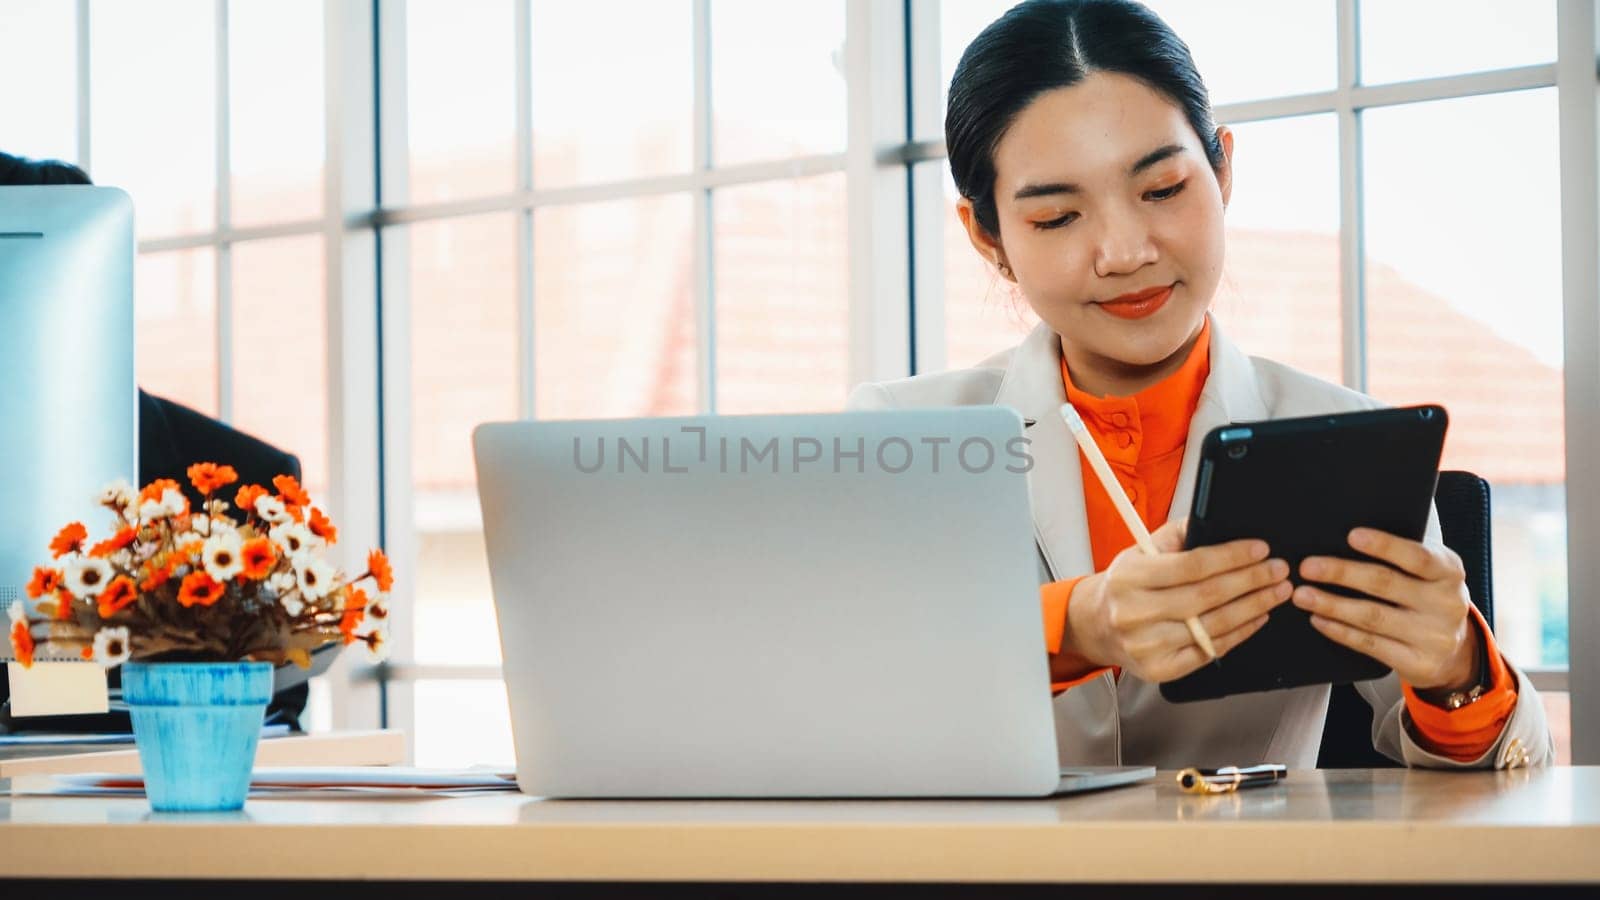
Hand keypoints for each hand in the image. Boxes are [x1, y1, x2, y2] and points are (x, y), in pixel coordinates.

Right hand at [1063, 517, 1293, 683]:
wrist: (1097, 625)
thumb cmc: (1126, 585)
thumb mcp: (1142, 551)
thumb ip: (1178, 535)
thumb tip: (1219, 524)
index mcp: (1129, 577)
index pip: (1192, 565)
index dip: (1232, 556)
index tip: (1260, 549)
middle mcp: (1134, 613)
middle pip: (1208, 596)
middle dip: (1251, 580)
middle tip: (1278, 570)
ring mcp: (1147, 645)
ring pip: (1214, 625)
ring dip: (1254, 607)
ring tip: (1276, 592)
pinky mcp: (1160, 670)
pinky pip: (1211, 651)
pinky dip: (1240, 633)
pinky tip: (1256, 617)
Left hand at [1293, 528, 1476, 691]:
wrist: (1454, 651)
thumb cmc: (1428, 597)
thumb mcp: (1429, 574)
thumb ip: (1401, 558)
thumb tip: (1345, 542)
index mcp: (1450, 572)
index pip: (1417, 556)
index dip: (1385, 545)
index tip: (1351, 536)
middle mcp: (1447, 603)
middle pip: (1386, 584)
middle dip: (1342, 573)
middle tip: (1307, 567)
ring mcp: (1434, 637)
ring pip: (1373, 617)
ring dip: (1332, 604)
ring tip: (1303, 595)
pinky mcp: (1418, 663)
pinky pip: (1370, 644)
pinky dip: (1340, 631)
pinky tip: (1318, 619)